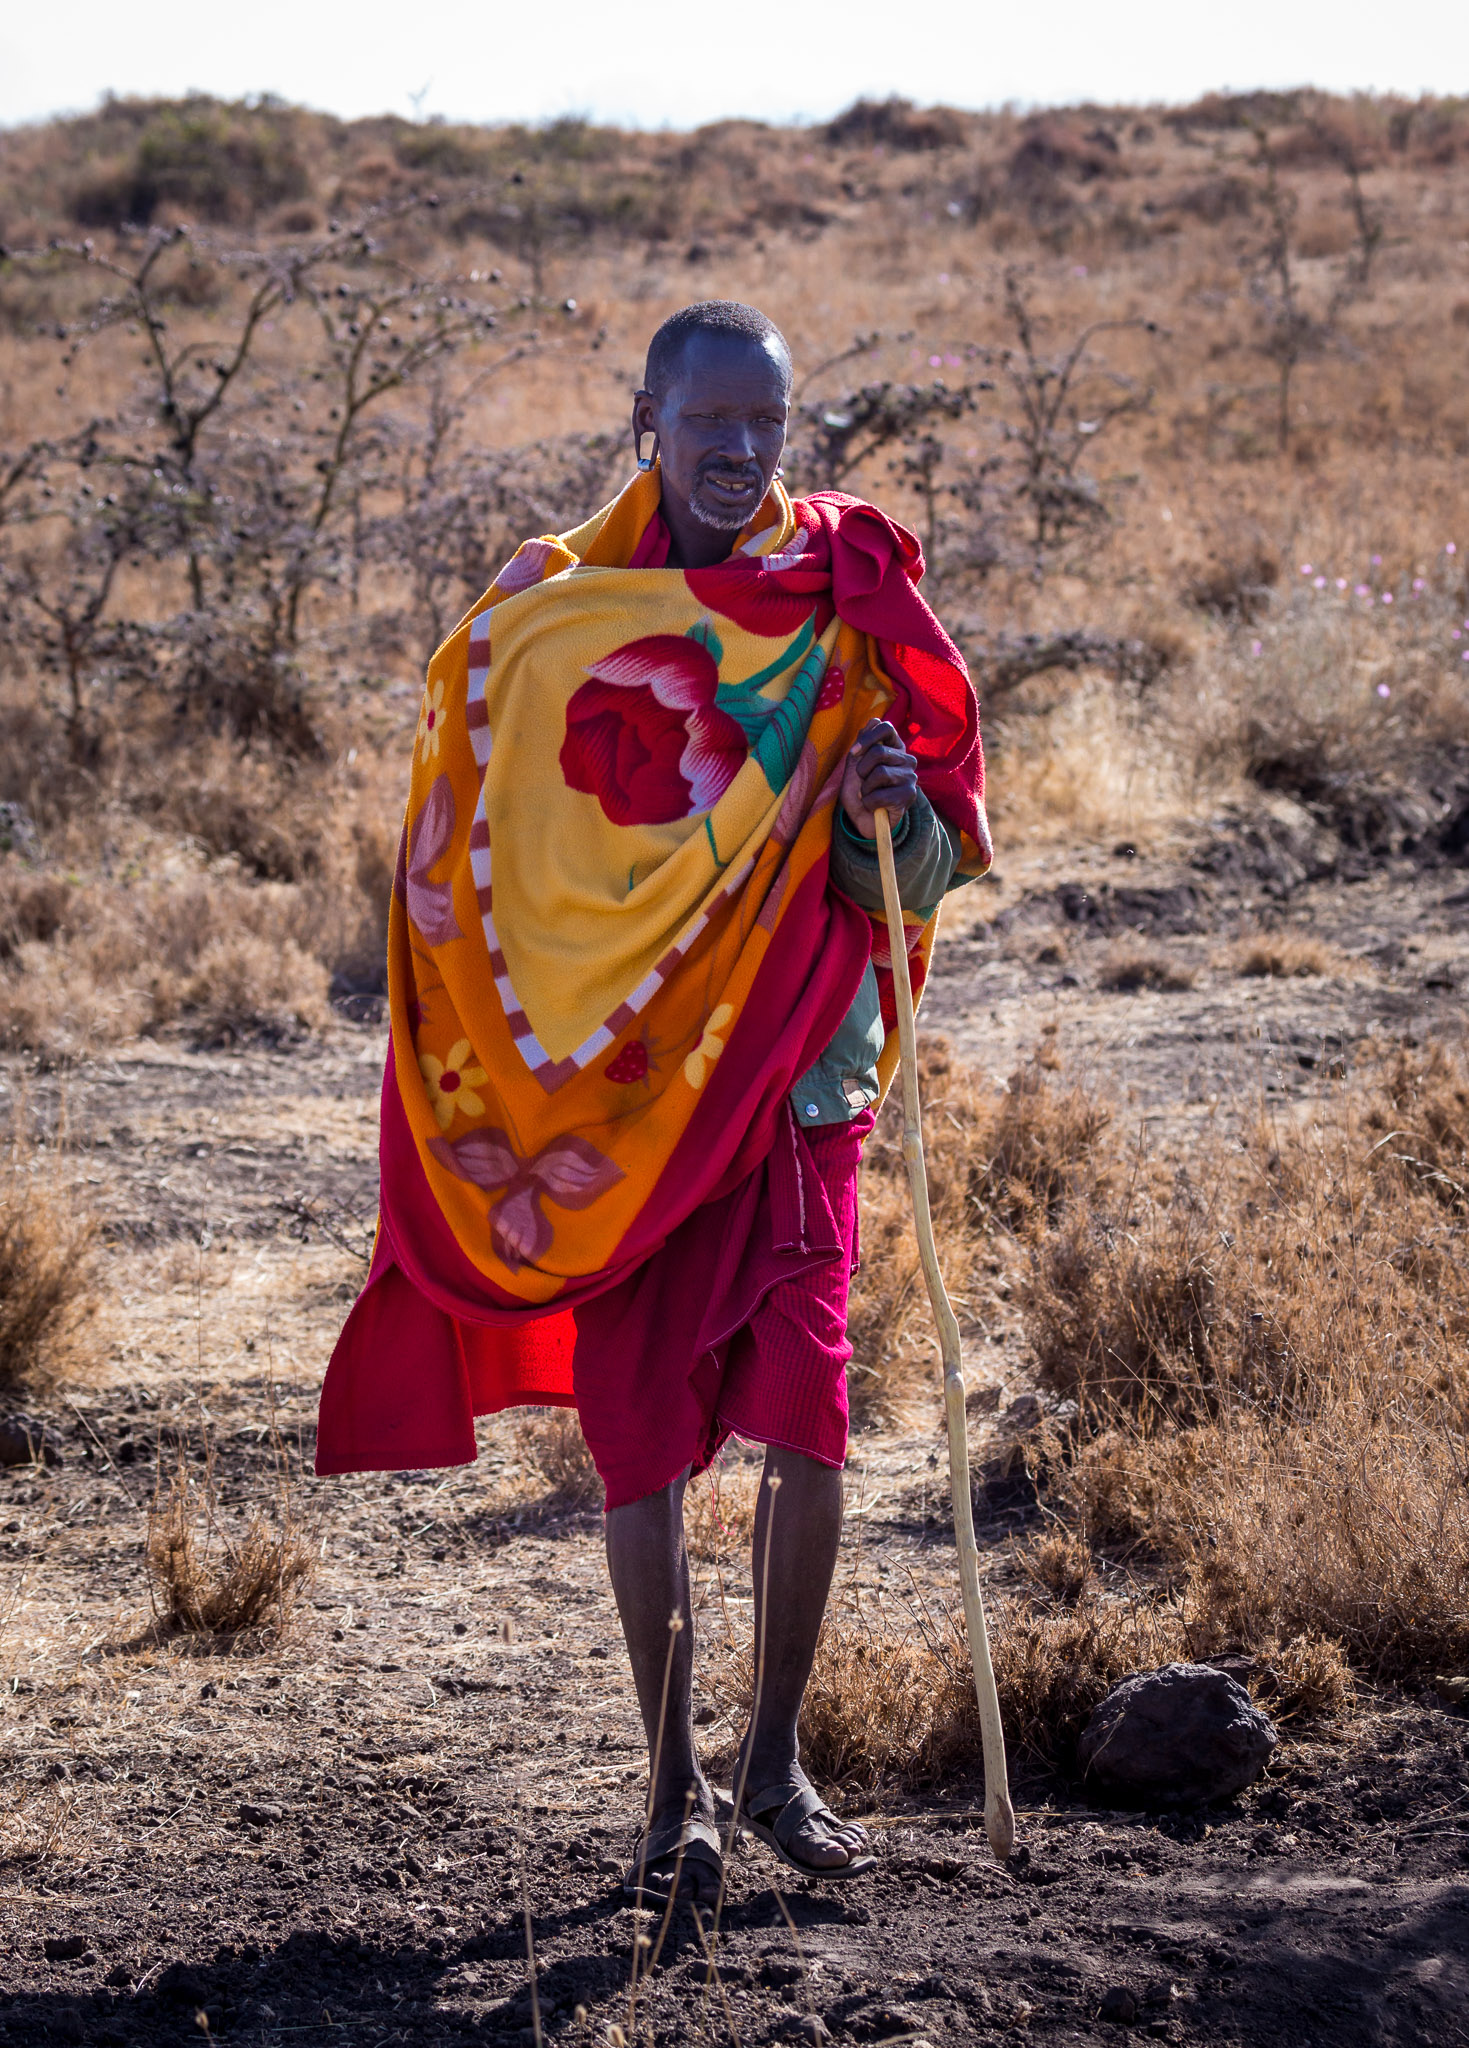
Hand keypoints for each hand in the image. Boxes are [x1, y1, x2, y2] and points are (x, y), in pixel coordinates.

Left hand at [839, 718, 918, 839]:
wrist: (864, 820)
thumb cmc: (859, 791)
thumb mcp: (854, 766)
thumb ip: (862, 744)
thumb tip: (873, 721)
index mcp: (893, 747)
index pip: (885, 727)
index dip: (866, 738)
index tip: (854, 753)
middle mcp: (906, 759)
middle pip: (879, 751)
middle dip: (861, 769)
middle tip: (862, 782)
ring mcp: (910, 776)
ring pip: (880, 773)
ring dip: (865, 788)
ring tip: (868, 795)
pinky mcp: (909, 795)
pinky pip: (881, 794)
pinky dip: (869, 802)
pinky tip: (873, 806)